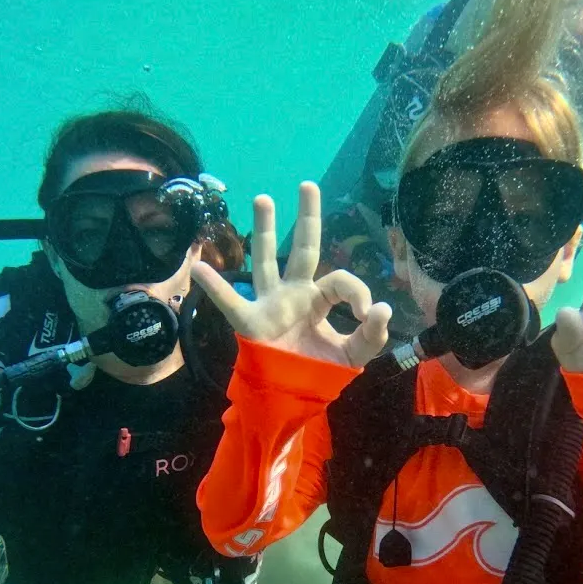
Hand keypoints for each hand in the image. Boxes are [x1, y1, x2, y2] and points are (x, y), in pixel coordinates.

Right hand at [190, 182, 391, 366]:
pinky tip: (200, 267)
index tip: (365, 314)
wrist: (289, 398)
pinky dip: (215, 287)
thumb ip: (372, 336)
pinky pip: (229, 303)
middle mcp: (295, 295)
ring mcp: (270, 305)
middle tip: (308, 185)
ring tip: (264, 198)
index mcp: (319, 300)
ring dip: (264, 231)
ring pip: (267, 262)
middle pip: (303, 250)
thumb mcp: (353, 355)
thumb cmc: (317, 372)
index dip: (357, 293)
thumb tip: (383, 308)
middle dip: (306, 218)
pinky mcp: (251, 323)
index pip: (340, 282)